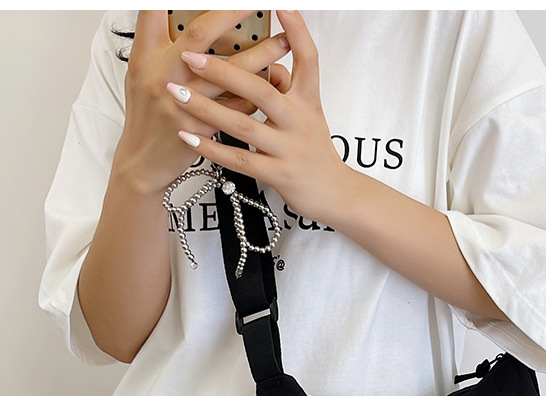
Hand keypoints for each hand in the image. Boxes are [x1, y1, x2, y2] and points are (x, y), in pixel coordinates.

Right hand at [115, 10, 291, 194]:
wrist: (143, 162)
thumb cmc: (146, 117)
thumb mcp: (142, 76)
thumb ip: (160, 47)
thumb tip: (179, 15)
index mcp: (146, 57)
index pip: (155, 11)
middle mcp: (163, 75)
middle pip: (200, 34)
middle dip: (233, 13)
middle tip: (257, 5)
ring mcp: (183, 103)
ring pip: (228, 72)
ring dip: (261, 55)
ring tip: (284, 42)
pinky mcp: (201, 128)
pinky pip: (237, 108)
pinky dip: (256, 94)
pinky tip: (274, 84)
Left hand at [168, 10, 349, 224]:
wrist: (336, 194)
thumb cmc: (316, 152)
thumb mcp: (309, 116)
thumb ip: (288, 90)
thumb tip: (270, 66)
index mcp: (308, 102)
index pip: (308, 59)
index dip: (297, 32)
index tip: (281, 5)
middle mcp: (300, 122)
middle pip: (262, 91)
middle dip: (224, 71)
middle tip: (191, 56)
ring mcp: (289, 150)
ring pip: (244, 126)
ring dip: (206, 108)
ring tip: (176, 93)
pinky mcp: (279, 175)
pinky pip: (240, 161)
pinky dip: (213, 148)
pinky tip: (189, 136)